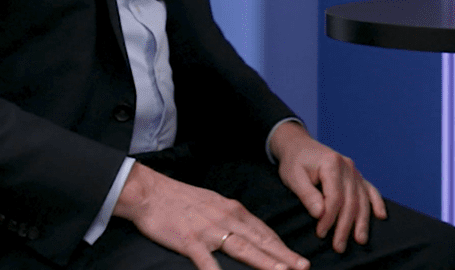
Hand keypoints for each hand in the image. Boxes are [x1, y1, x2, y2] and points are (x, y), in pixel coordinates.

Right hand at [114, 161, 308, 269]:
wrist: (152, 192)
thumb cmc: (183, 199)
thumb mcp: (215, 204)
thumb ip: (233, 218)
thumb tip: (250, 231)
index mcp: (234, 211)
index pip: (264, 232)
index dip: (282, 247)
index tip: (297, 258)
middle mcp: (227, 219)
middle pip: (260, 241)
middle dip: (283, 256)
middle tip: (302, 267)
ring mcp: (209, 230)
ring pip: (242, 248)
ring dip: (263, 261)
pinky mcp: (190, 240)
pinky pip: (206, 259)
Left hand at [269, 121, 386, 253]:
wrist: (299, 146)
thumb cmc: (294, 162)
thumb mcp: (293, 177)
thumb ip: (307, 194)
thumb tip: (320, 213)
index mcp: (332, 164)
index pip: (335, 197)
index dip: (329, 218)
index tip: (321, 233)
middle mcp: (347, 167)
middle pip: (351, 201)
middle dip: (346, 226)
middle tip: (339, 246)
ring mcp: (354, 171)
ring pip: (362, 199)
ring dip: (362, 221)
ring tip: (360, 240)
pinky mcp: (356, 175)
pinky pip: (370, 189)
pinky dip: (377, 202)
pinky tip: (381, 216)